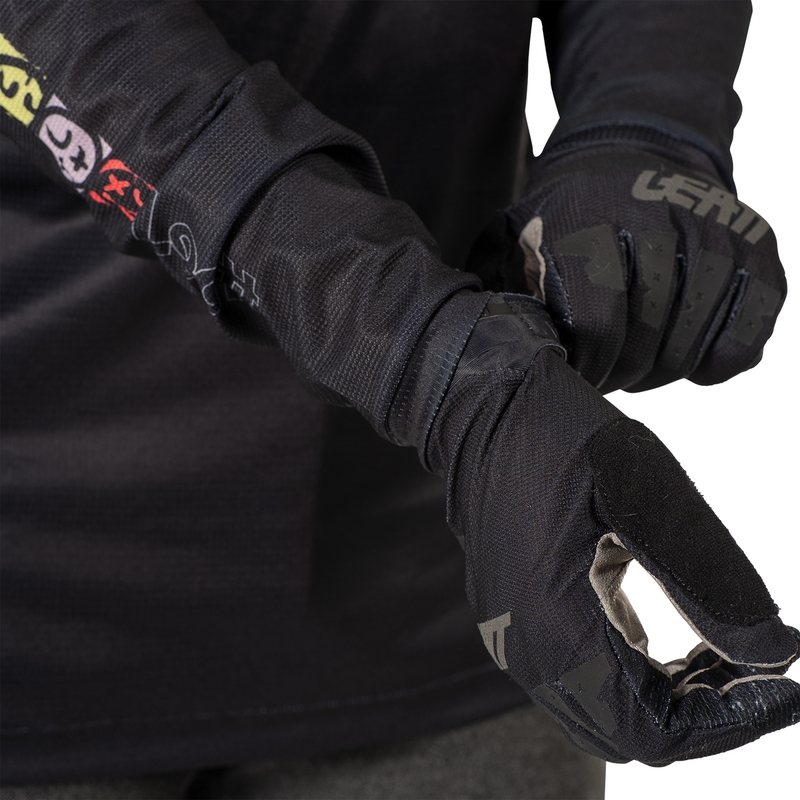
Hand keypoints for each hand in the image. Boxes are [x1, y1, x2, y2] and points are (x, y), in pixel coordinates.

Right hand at [394, 293, 799, 763]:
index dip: (728, 723)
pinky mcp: (512, 617)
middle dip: (703, 715)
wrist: (484, 408)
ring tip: (721, 652)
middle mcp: (525, 648)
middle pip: (629, 734)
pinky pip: (580, 679)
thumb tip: (780, 657)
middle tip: (756, 666)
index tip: (783, 687)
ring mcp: (513, 635)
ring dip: (670, 699)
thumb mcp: (651, 498)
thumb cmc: (565, 439)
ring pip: (603, 713)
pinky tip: (668, 639)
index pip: (654, 731)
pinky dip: (635, 677)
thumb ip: (712, 585)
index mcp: (556, 627)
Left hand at [467, 147, 785, 392]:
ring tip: (637, 354)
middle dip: (619, 372)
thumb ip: (494, 287)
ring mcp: (715, 234)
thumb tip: (483, 347)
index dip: (587, 366)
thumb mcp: (512, 235)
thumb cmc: (563, 213)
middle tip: (605, 365)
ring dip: (661, 369)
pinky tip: (684, 344)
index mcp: (590, 224)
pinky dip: (715, 358)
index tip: (577, 369)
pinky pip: (744, 340)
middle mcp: (659, 223)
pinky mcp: (757, 249)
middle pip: (646, 347)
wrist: (635, 150)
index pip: (597, 328)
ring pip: (693, 350)